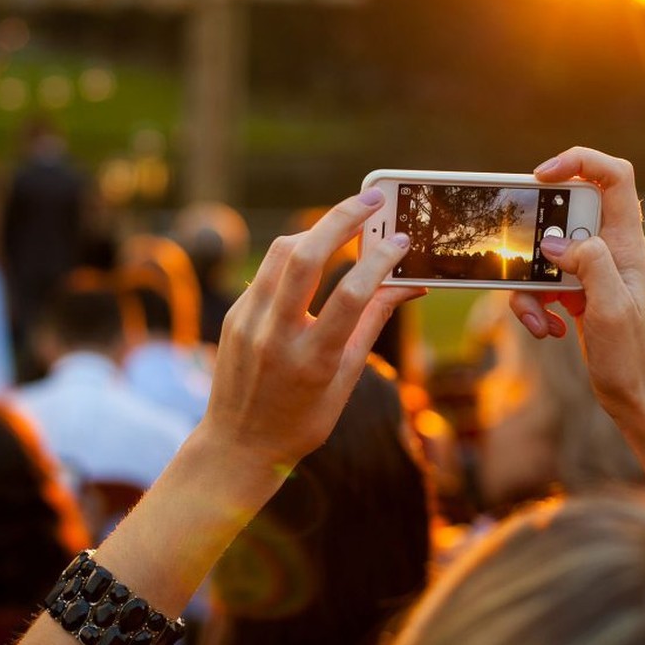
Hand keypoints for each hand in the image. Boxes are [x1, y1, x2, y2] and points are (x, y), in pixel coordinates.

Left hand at [203, 188, 421, 467]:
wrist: (238, 445)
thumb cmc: (304, 419)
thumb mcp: (347, 379)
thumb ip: (373, 323)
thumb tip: (409, 284)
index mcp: (313, 361)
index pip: (351, 296)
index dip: (380, 261)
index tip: (401, 241)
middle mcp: (276, 337)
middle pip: (307, 258)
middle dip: (342, 219)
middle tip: (373, 199)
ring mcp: (249, 323)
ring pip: (282, 254)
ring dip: (317, 229)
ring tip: (347, 218)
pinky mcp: (235, 316)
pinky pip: (268, 271)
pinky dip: (296, 254)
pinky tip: (317, 251)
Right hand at [510, 147, 644, 416]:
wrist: (635, 397)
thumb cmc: (633, 356)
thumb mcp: (612, 307)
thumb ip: (589, 264)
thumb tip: (553, 242)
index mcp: (626, 242)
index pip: (613, 176)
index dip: (579, 162)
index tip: (542, 176)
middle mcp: (608, 249)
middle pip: (564, 213)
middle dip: (537, 238)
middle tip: (531, 264)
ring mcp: (590, 270)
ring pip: (545, 252)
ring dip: (530, 284)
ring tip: (541, 318)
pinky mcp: (575, 292)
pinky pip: (540, 283)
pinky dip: (534, 305)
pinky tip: (548, 329)